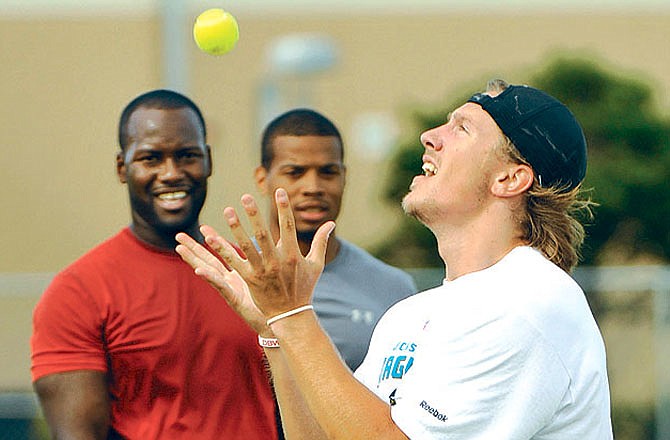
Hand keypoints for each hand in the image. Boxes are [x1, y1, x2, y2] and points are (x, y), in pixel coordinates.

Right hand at [175, 225, 268, 334]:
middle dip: (193, 248)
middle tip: (178, 236)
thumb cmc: (275, 300)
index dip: (212, 240)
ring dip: (194, 259)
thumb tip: (273, 243)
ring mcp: (230, 290)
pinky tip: (198, 270)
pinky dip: (209, 277)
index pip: (222, 253)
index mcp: (239, 274)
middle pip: (208, 260)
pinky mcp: (233, 300)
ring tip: (180, 249)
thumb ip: (268, 260)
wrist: (281, 320)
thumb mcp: (270, 274)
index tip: (201, 227)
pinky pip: (220, 286)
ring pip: (209, 271)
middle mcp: (231, 281)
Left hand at [217, 189, 334, 319]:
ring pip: (246, 246)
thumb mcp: (316, 264)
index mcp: (293, 255)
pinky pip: (234, 262)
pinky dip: (222, 250)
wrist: (291, 314)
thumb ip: (321, 241)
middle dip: (254, 215)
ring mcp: (262, 271)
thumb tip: (331, 223)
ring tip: (228, 211)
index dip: (284, 208)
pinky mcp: (250, 280)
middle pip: (264, 234)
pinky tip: (211, 237)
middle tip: (246, 197)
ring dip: (236, 228)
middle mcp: (276, 262)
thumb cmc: (304, 287)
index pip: (288, 226)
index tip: (279, 191)